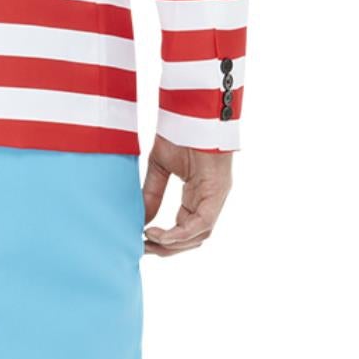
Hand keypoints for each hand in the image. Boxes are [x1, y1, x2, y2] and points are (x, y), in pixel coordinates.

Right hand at [142, 135, 233, 256]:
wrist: (193, 110)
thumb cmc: (180, 131)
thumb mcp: (159, 167)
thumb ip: (151, 194)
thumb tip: (141, 221)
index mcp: (198, 195)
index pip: (185, 228)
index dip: (166, 239)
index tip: (143, 240)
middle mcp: (210, 200)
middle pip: (193, 237)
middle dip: (168, 248)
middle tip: (144, 249)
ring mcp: (216, 197)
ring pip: (199, 236)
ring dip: (174, 244)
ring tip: (149, 241)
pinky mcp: (217, 193)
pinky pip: (201, 224)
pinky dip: (180, 233)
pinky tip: (159, 234)